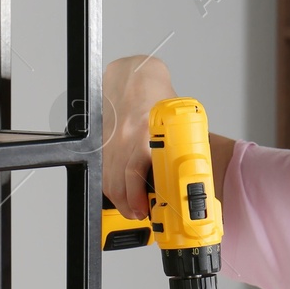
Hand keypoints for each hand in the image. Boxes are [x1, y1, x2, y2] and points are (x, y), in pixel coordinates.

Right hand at [103, 55, 176, 220]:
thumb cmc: (154, 92)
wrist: (133, 73)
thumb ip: (176, 145)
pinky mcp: (101, 140)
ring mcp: (109, 140)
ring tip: (131, 208)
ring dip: (119, 198)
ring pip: (108, 178)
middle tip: (141, 214)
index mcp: (142, 134)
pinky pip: (103, 168)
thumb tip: (187, 171)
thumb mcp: (173, 120)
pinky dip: (110, 183)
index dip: (138, 198)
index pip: (134, 176)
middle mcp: (122, 139)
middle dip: (130, 205)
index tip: (147, 210)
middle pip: (119, 183)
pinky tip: (119, 190)